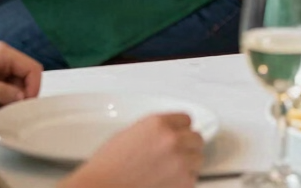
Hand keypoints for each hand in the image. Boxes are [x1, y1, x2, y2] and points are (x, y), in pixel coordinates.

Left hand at [0, 42, 40, 118]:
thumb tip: (23, 99)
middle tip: (5, 109)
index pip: (32, 68)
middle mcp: (1, 59)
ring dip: (4, 100)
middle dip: (16, 96)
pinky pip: (0, 92)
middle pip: (23, 79)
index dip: (33, 87)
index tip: (25, 106)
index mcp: (3, 53)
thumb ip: (5, 93)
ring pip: (12, 88)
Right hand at [64, 113, 202, 187]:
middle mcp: (171, 139)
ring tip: (172, 170)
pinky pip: (193, 178)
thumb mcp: (130, 134)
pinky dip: (184, 181)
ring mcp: (178, 161)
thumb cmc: (108, 167)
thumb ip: (154, 131)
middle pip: (196, 138)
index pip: (186, 119)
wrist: (102, 187)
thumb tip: (165, 134)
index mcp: (158, 123)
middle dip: (187, 146)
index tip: (180, 135)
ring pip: (198, 158)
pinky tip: (169, 181)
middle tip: (177, 154)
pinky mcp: (181, 183)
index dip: (181, 129)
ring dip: (188, 164)